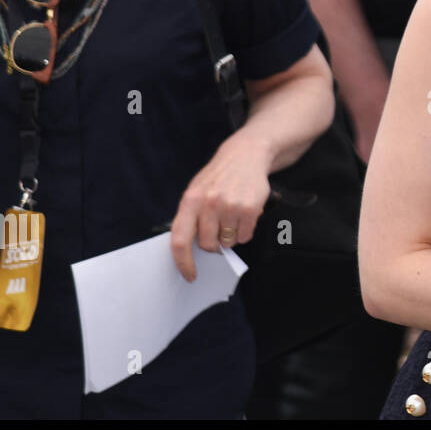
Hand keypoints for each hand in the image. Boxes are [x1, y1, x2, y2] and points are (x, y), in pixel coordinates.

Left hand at [169, 133, 271, 280]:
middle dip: (213, 243)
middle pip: (208, 245)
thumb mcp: (197, 190)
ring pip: (228, 242)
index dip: (183, 262)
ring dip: (230, 236)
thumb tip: (190, 251)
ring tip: (232, 216)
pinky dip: (245, 231)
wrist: (246, 154)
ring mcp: (230, 206)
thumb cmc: (219, 177)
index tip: (189, 275)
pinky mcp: (250, 208)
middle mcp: (209, 203)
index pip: (180, 240)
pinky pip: (245, 236)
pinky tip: (244, 214)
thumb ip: (191, 218)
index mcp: (190, 200)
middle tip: (218, 228)